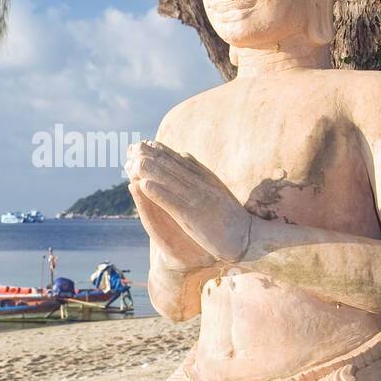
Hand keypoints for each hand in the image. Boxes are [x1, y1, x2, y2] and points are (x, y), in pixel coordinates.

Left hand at [126, 140, 251, 263]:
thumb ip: (199, 172)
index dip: (161, 151)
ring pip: (170, 180)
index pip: (179, 160)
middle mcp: (201, 185)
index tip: (144, 143)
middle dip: (151, 156)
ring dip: (150, 170)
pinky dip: (158, 192)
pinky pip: (173, 202)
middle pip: (172, 166)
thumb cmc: (231, 216)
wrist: (249, 237)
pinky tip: (144, 186)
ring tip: (132, 162)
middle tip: (132, 148)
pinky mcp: (194, 216)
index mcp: (205, 178)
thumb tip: (184, 154)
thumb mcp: (215, 188)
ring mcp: (198, 199)